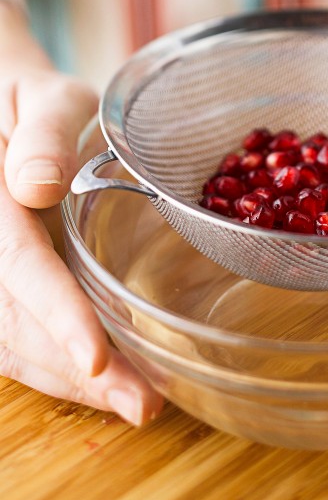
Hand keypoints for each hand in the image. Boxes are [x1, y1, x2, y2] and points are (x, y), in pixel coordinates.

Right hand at [0, 0, 162, 424]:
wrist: (7, 110)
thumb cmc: (37, 98)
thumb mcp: (48, 96)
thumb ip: (44, 131)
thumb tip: (36, 186)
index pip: (18, 266)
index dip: (55, 314)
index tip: (96, 359)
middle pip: (14, 323)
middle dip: (76, 371)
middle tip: (143, 403)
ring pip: (10, 343)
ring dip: (68, 382)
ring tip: (133, 401)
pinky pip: (12, 338)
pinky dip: (55, 365)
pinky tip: (99, 380)